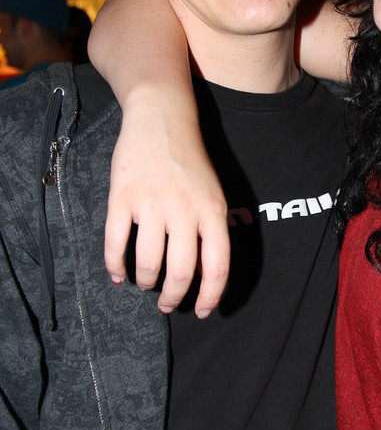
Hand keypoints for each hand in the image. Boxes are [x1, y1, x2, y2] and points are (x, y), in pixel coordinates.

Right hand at [105, 100, 229, 316]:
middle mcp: (183, 210)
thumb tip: (209, 271)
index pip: (216, 266)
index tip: (203, 310)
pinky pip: (116, 243)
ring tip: (145, 285)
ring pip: (148, 263)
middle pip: (180, 272)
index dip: (211, 295)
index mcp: (212, 211)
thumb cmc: (191, 159)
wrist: (162, 119)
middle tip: (168, 305)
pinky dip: (115, 266)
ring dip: (146, 282)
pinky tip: (118, 275)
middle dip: (174, 297)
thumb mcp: (215, 191)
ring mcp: (151, 203)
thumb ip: (214, 227)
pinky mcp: (121, 197)